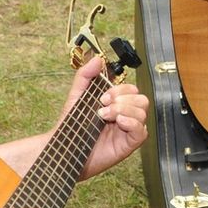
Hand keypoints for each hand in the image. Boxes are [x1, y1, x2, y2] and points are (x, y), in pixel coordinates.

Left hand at [62, 54, 149, 178]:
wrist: (65, 148)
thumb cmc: (72, 125)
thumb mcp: (77, 96)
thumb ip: (85, 75)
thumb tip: (98, 58)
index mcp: (116, 103)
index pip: (131, 89)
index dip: (120, 89)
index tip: (103, 96)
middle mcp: (125, 115)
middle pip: (141, 99)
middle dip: (123, 99)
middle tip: (103, 106)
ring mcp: (128, 130)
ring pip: (143, 112)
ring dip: (124, 110)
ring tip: (105, 116)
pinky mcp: (129, 144)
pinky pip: (141, 131)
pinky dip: (132, 123)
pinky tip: (118, 123)